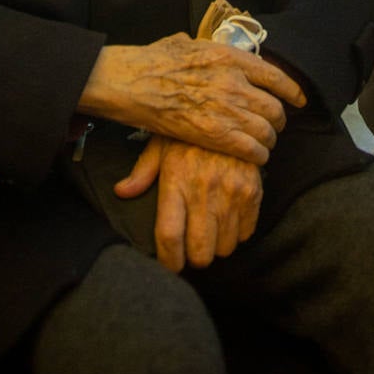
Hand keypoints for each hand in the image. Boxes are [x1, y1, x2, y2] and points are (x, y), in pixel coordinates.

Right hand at [79, 33, 305, 165]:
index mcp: (229, 57)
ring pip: (266, 130)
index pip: (275, 75)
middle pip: (274, 107)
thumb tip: (202, 45)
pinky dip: (258, 156)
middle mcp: (234, 82)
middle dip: (279, 119)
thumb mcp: (184, 43)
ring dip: (269, 139)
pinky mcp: (215, 134)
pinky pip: (252, 149)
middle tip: (275, 125)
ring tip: (265, 143)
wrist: (131, 82)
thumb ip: (203, 47)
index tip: (299, 99)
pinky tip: (256, 157)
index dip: (292, 90)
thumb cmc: (151, 61)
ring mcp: (226, 109)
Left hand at [115, 135, 262, 272]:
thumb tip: (120, 192)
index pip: (169, 236)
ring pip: (224, 247)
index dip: (169, 261)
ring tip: (211, 231)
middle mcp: (203, 190)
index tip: (170, 264)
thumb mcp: (161, 143)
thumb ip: (142, 172)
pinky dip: (237, 234)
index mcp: (176, 181)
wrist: (230, 109)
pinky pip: (246, 232)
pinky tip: (228, 219)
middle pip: (200, 251)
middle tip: (191, 249)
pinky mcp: (252, 191)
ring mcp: (231, 192)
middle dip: (194, 258)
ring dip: (216, 247)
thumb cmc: (189, 131)